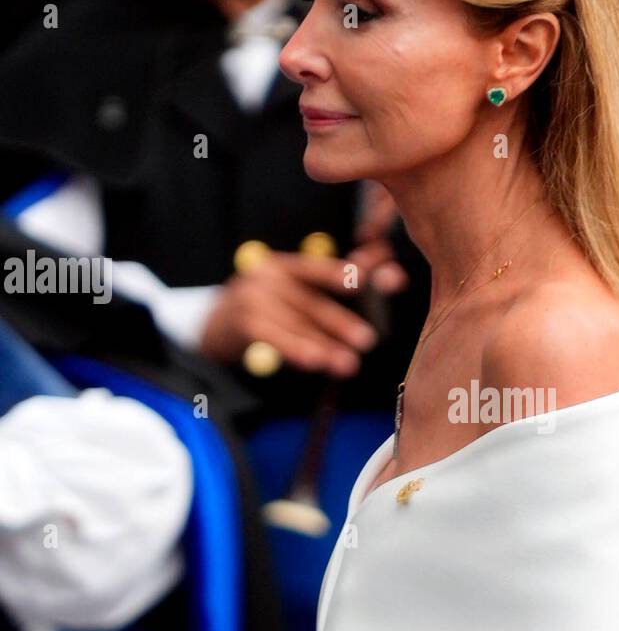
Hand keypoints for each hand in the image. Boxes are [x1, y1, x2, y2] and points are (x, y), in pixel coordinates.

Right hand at [200, 240, 406, 375]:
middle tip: (367, 340)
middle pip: (311, 302)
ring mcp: (250, 296)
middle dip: (341, 322)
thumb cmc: (267, 314)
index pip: (318, 269)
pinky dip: (296, 350)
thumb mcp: (296, 298)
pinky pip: (275, 338)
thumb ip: (338, 288)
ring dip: (323, 346)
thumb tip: (392, 275)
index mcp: (284, 266)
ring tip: (348, 364)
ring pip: (295, 324)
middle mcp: (266, 275)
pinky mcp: (242, 321)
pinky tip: (316, 361)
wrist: (214, 331)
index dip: (345, 275)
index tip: (369, 282)